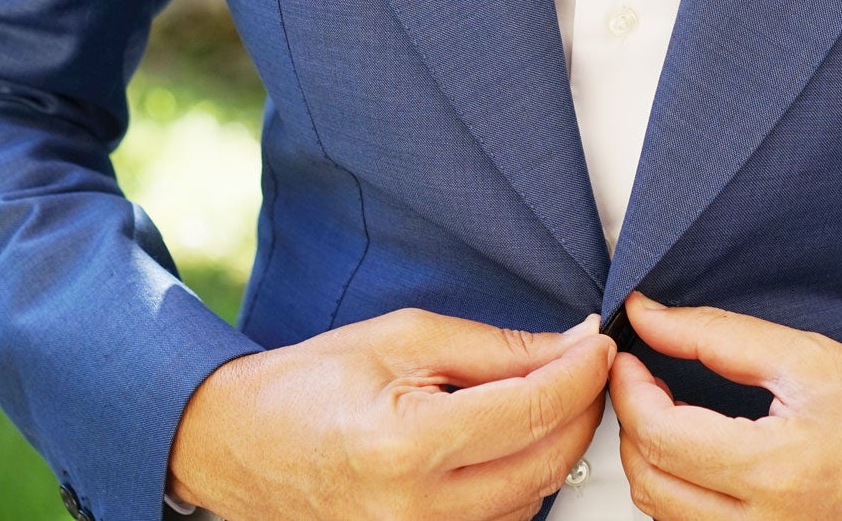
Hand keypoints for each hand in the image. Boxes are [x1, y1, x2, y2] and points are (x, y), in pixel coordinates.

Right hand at [167, 306, 615, 520]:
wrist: (243, 446)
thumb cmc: (313, 384)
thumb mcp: (404, 339)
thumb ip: (494, 348)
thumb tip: (569, 344)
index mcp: (407, 446)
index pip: (532, 411)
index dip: (579, 371)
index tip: (598, 342)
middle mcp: (418, 512)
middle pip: (547, 463)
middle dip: (579, 408)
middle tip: (582, 364)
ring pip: (534, 499)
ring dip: (554, 446)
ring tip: (543, 396)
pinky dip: (522, 479)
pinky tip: (510, 440)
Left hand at [608, 293, 841, 519]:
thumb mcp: (807, 357)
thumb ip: (717, 334)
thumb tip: (649, 316)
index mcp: (774, 467)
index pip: (658, 433)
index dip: (627, 388)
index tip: (629, 357)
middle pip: (649, 482)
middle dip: (632, 424)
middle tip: (645, 381)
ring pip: (663, 515)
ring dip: (652, 462)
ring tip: (671, 414)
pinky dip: (680, 495)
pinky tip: (699, 458)